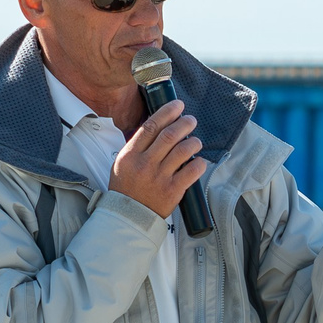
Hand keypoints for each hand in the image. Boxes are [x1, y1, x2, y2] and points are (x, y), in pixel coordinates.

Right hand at [111, 99, 206, 220]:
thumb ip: (138, 146)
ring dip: (193, 142)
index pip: (151, 126)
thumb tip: (158, 126)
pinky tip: (199, 160)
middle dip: (184, 123)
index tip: (177, 105)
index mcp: (131, 155)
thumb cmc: (127, 188)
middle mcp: (145, 164)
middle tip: (190, 120)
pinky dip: (199, 163)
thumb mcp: (123, 163)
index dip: (166, 112)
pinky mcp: (172, 191)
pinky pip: (191, 171)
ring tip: (196, 141)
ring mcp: (159, 177)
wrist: (129, 216)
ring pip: (182, 150)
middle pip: (169, 135)